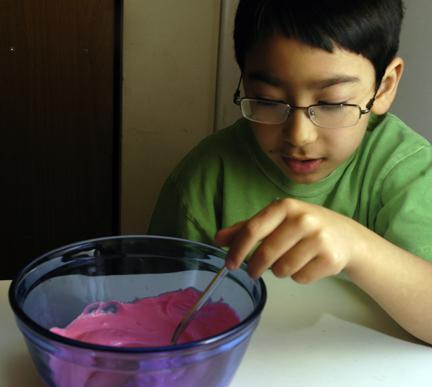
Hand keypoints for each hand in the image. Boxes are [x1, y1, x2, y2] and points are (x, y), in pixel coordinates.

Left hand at [215, 198, 368, 282]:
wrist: (346, 236)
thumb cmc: (304, 227)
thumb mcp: (276, 221)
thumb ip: (246, 228)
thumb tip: (218, 239)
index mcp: (285, 206)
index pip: (253, 229)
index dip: (238, 249)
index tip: (229, 264)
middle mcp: (303, 219)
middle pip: (266, 254)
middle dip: (255, 267)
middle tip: (253, 271)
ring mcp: (319, 239)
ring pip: (282, 270)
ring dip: (279, 271)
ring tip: (289, 260)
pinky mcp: (331, 259)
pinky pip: (300, 278)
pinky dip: (298, 276)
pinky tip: (307, 264)